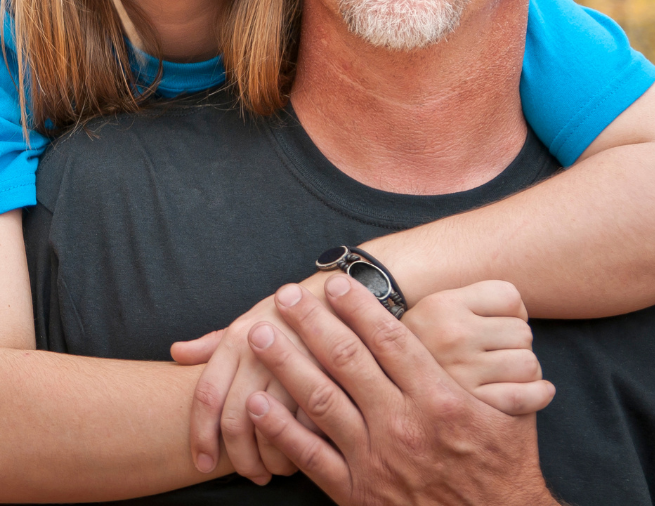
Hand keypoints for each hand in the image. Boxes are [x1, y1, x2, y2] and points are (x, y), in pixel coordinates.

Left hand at [171, 281, 334, 482]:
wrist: (336, 298)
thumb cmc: (285, 314)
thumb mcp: (247, 321)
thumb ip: (212, 343)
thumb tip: (176, 352)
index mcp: (235, 340)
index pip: (206, 395)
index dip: (200, 435)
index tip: (201, 463)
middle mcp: (257, 353)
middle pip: (235, 420)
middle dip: (237, 459)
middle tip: (247, 475)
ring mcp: (291, 367)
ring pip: (269, 432)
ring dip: (268, 462)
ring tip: (271, 471)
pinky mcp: (326, 380)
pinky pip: (305, 430)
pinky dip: (299, 452)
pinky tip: (298, 456)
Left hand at [245, 276, 557, 505]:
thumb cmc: (504, 469)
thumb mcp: (511, 412)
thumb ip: (490, 367)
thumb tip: (483, 315)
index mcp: (439, 400)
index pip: (390, 340)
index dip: (358, 307)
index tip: (333, 283)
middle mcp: (403, 426)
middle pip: (347, 361)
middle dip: (311, 323)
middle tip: (285, 295)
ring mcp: (377, 461)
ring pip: (322, 401)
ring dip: (286, 363)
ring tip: (260, 333)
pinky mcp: (359, 495)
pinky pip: (311, 457)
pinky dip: (281, 428)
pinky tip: (257, 402)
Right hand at [403, 281, 553, 414]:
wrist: (383, 381)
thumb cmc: (423, 345)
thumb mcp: (434, 310)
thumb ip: (474, 301)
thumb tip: (520, 309)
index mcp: (442, 305)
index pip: (510, 296)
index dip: (509, 311)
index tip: (496, 323)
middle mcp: (452, 335)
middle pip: (522, 332)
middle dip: (514, 342)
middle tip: (495, 352)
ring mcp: (463, 372)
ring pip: (529, 363)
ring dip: (523, 369)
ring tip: (502, 371)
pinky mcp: (475, 406)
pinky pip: (527, 395)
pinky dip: (538, 393)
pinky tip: (535, 391)